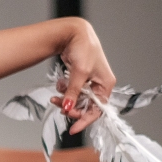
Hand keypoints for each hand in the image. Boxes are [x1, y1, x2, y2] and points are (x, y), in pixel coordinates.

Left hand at [49, 18, 116, 133]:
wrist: (74, 33)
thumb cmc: (83, 49)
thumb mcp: (79, 73)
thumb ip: (73, 92)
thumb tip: (67, 108)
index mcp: (106, 84)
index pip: (97, 110)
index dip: (84, 120)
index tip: (72, 129)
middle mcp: (99, 84)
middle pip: (86, 106)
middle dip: (71, 107)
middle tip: (58, 105)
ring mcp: (89, 82)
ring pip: (77, 99)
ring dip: (66, 99)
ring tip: (55, 96)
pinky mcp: (79, 78)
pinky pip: (72, 91)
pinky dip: (64, 90)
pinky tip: (59, 84)